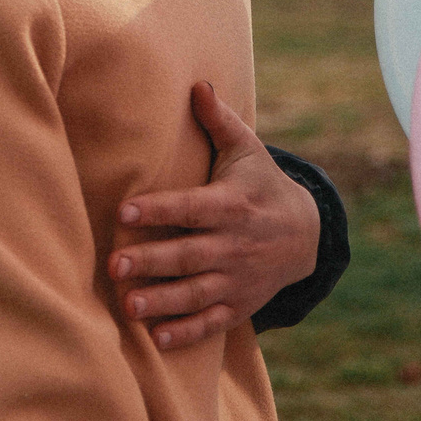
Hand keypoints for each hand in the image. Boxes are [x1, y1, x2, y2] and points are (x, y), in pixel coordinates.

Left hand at [109, 83, 321, 351]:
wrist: (306, 234)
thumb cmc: (261, 184)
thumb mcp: (247, 150)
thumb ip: (219, 120)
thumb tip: (198, 83)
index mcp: (231, 204)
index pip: (190, 208)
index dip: (158, 209)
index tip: (124, 212)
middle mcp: (234, 244)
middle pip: (188, 255)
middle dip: (152, 261)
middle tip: (114, 266)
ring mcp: (237, 278)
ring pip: (197, 292)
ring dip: (163, 301)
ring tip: (129, 306)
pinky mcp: (239, 304)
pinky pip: (212, 321)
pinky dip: (187, 332)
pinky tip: (158, 338)